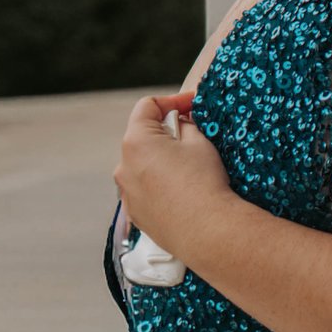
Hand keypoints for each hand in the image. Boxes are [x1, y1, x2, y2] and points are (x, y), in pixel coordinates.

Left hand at [113, 92, 235, 253]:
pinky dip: (159, 185)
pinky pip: (145, 190)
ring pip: (143, 166)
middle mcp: (124, 166)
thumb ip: (186, 125)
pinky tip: (182, 191)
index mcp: (136, 142)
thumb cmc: (203, 184)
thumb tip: (181, 124)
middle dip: (165, 132)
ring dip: (161, 160)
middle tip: (193, 135)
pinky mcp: (136, 214)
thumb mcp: (200, 142)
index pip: (147, 106)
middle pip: (142, 137)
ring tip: (188, 168)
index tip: (191, 104)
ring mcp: (127, 193)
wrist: (207, 230)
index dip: (173, 101)